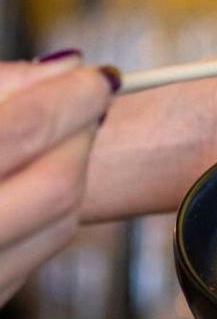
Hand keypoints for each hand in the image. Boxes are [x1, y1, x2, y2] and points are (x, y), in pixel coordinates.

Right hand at [0, 51, 115, 304]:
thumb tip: (62, 70)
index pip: (22, 130)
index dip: (70, 97)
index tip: (93, 76)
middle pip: (57, 184)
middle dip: (80, 136)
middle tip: (82, 102)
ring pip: (62, 221)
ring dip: (72, 169)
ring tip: (55, 135)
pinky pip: (42, 248)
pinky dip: (53, 207)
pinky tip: (31, 178)